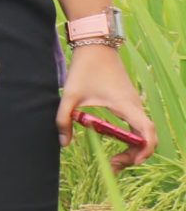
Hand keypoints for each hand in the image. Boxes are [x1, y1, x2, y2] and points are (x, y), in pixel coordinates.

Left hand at [58, 44, 157, 171]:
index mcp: (126, 106)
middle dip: (135, 155)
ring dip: (131, 147)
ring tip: (112, 158)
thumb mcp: (70, 95)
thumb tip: (63, 143)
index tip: (127, 161)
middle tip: (114, 164)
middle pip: (146, 137)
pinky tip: (107, 136)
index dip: (143, 151)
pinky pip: (135, 124)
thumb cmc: (85, 69)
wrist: (95, 46)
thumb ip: (64, 119)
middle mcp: (135, 106)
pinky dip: (128, 136)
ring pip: (141, 132)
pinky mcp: (128, 102)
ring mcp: (133, 104)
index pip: (147, 133)